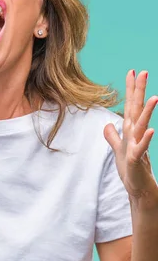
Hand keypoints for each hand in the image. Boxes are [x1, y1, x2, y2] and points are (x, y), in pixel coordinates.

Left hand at [104, 70, 157, 203]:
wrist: (138, 188)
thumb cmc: (131, 169)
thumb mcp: (118, 149)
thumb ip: (113, 136)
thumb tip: (108, 124)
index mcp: (131, 130)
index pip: (131, 105)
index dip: (131, 89)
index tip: (132, 71)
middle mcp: (136, 134)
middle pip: (137, 109)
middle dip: (139, 91)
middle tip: (143, 72)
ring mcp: (138, 145)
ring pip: (142, 125)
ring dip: (147, 111)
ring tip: (154, 97)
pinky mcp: (137, 159)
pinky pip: (141, 147)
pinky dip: (145, 138)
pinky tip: (150, 130)